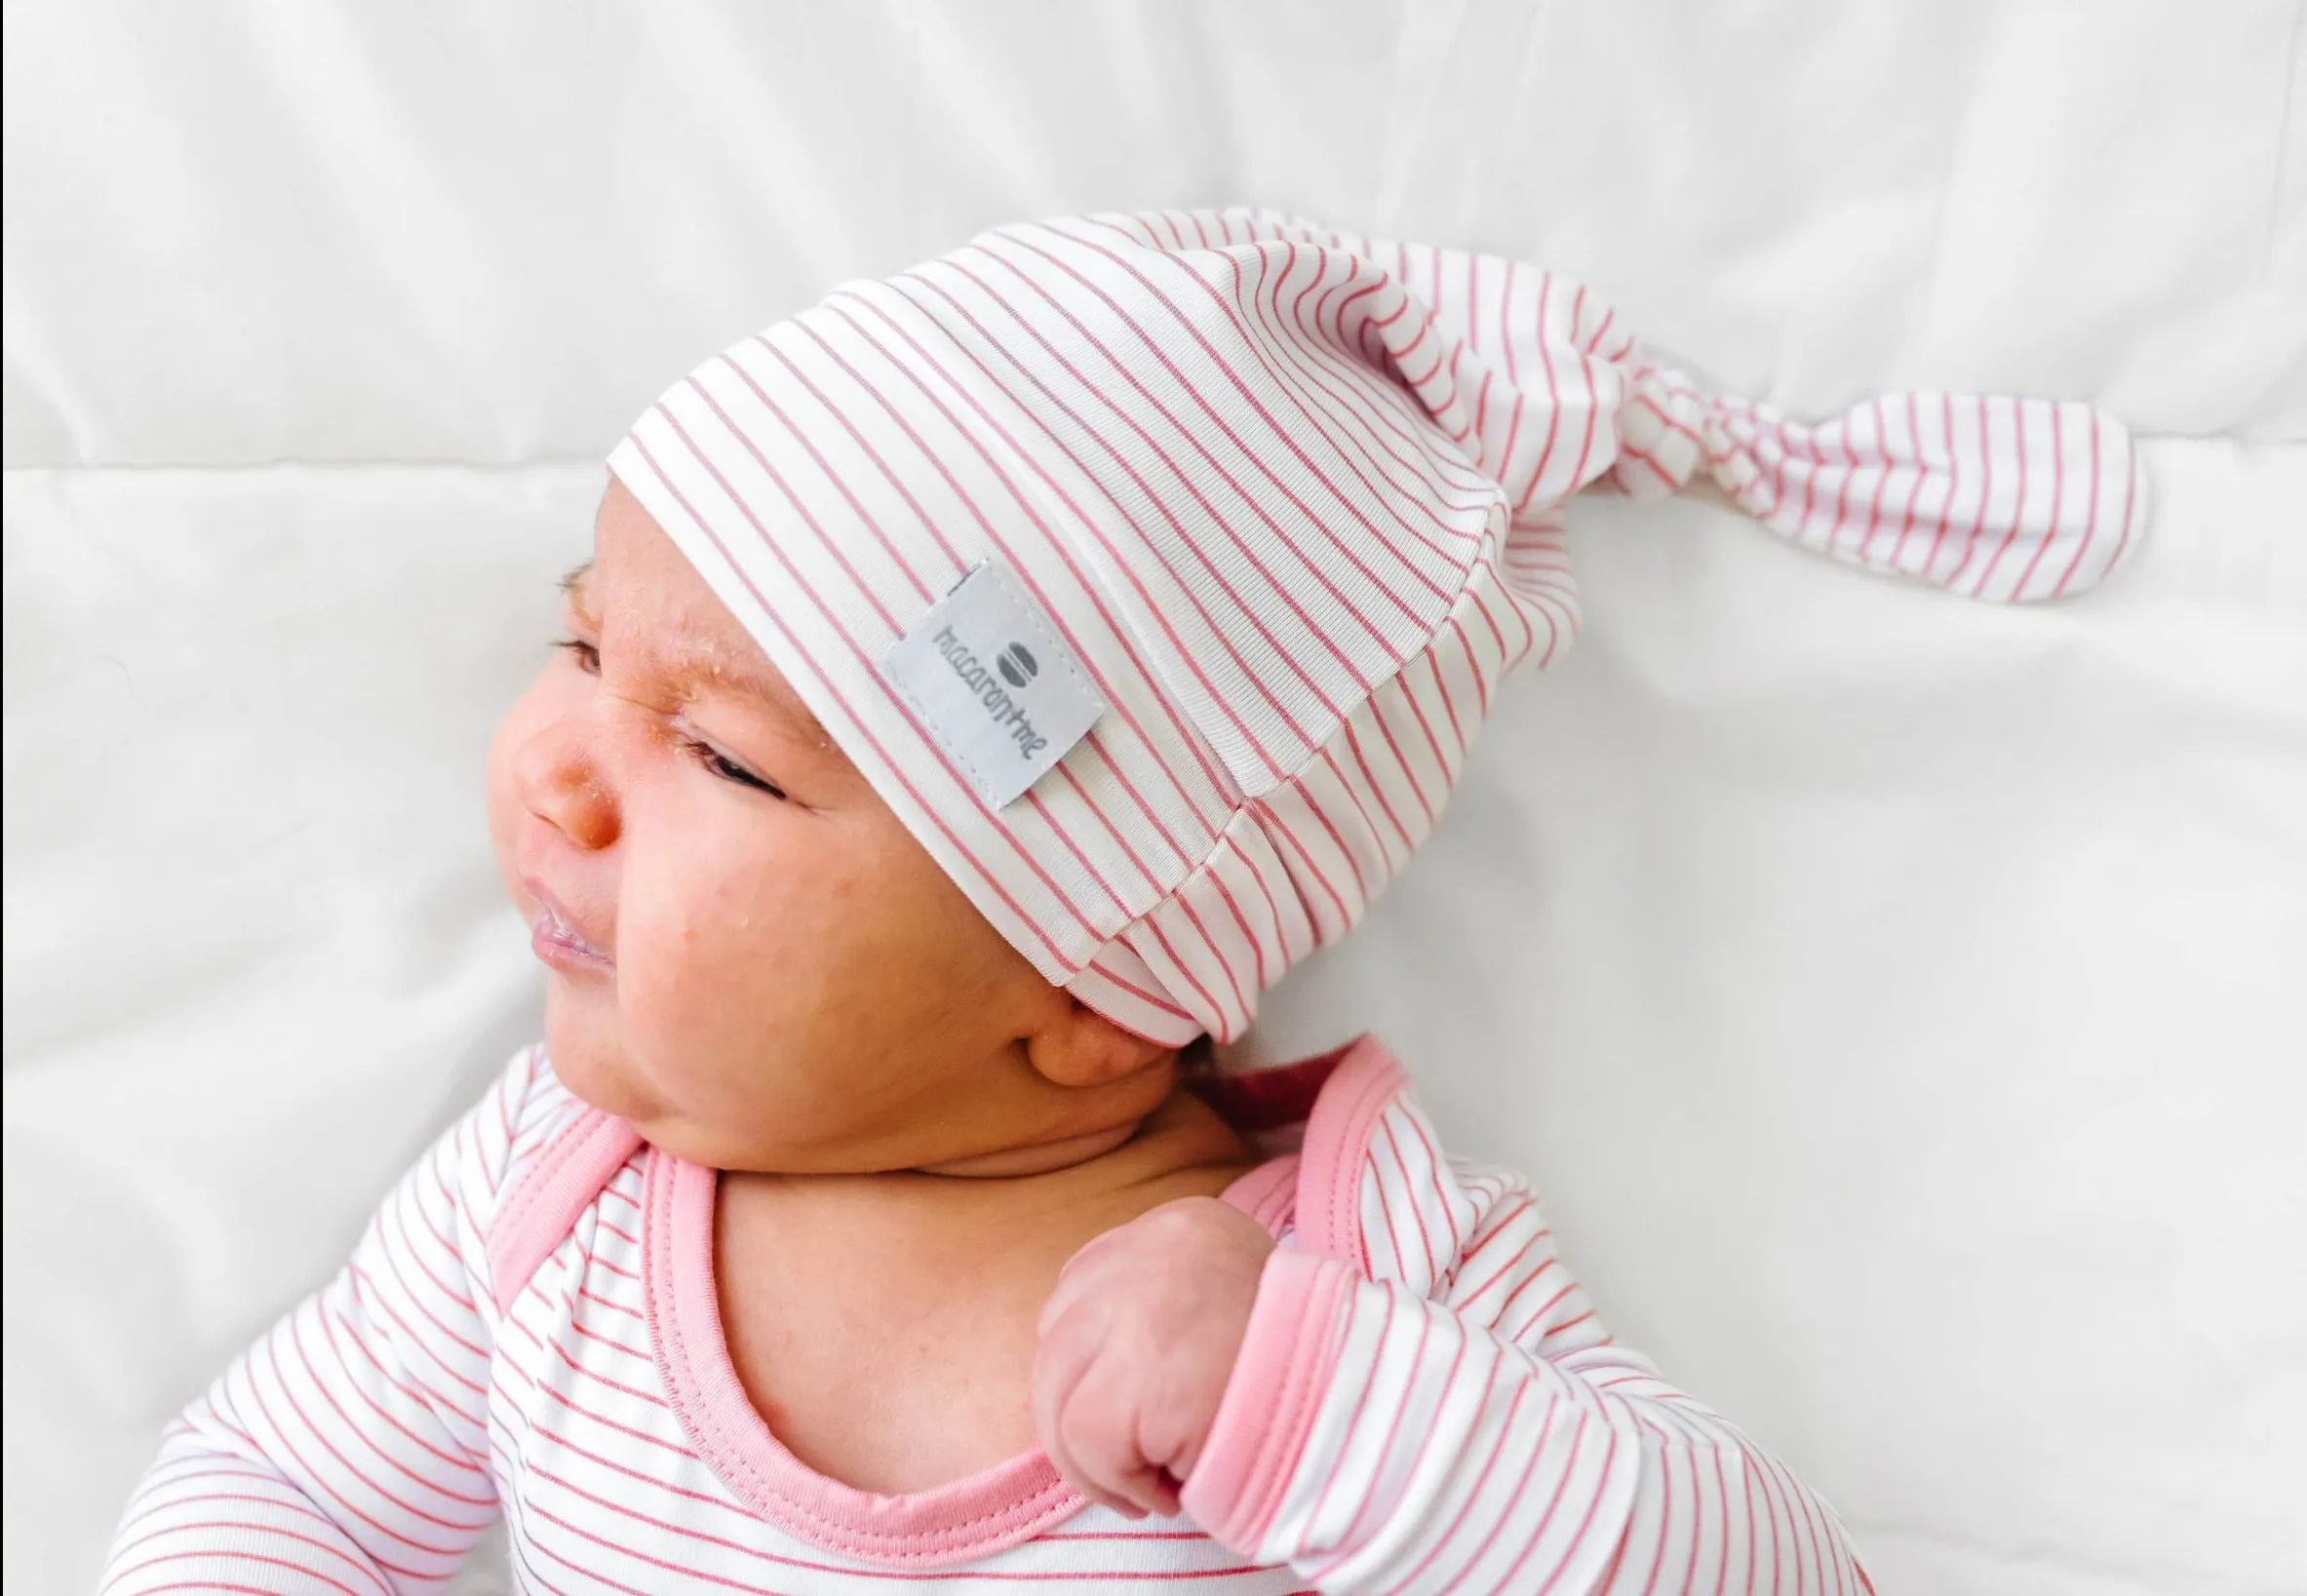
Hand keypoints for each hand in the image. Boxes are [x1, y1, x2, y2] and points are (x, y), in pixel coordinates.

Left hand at [1032, 1196, 1276, 1517]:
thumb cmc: (1303, 1380)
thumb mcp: (1229, 1304)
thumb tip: (1083, 1359)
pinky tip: (1165, 1490)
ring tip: (1153, 1481)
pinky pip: (1085, 1441)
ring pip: (1059, 1396)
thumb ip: (1163, 1307)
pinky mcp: (1139, 1372)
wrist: (1370, 1412)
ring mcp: (1143, 1304)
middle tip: (1135, 1460)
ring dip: (1096, 1459)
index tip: (1133, 1408)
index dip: (1091, 1361)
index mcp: (1183, 1225)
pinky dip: (1115, 1482)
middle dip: (1079, 1412)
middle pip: (1058, 1338)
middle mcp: (1157, 1247)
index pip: (1083, 1286)